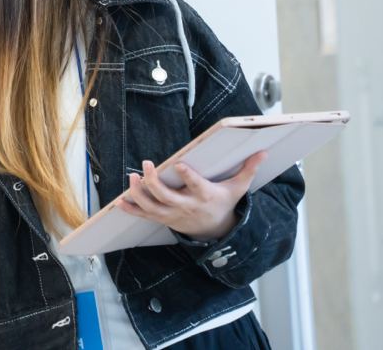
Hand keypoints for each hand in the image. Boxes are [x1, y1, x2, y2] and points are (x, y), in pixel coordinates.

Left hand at [117, 152, 266, 240]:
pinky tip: (119, 201)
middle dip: (153, 181)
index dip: (187, 176)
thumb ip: (248, 169)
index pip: (195, 185)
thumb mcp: (237, 188)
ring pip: (151, 207)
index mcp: (204, 195)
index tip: (178, 164)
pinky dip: (131, 209)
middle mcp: (185, 206)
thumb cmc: (224, 204)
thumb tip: (262, 152)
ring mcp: (172, 214)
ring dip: (138, 193)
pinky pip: (144, 215)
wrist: (215, 231)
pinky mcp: (163, 218)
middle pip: (166, 196)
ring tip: (132, 177)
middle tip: (146, 164)